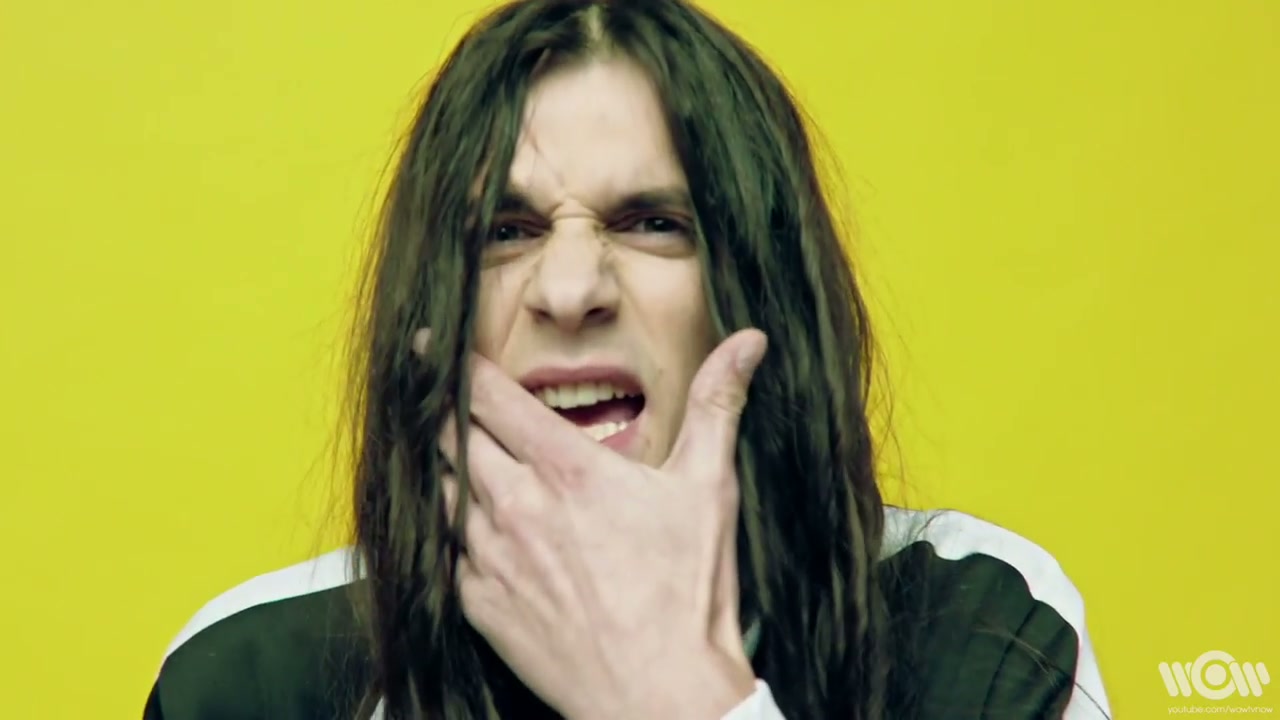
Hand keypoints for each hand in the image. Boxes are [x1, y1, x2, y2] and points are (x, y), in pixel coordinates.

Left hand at [417, 328, 767, 719]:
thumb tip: (748, 342)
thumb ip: (717, 404)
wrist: (659, 695)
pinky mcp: (478, 603)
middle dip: (445, 412)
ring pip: (440, 490)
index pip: (486, 395)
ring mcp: (490, 558)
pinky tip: (478, 530)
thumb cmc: (687, 593)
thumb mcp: (709, 488)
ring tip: (463, 460)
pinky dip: (455, 531)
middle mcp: (515, 505)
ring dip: (448, 470)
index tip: (432, 344)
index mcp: (566, 468)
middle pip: (449, 436)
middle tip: (443, 398)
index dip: (451, 362)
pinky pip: (447, 551)